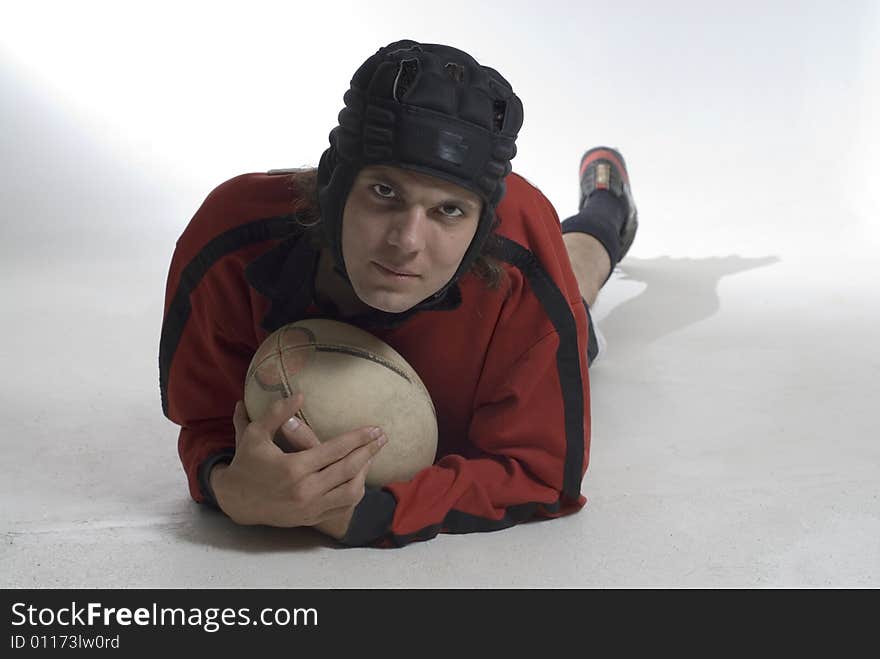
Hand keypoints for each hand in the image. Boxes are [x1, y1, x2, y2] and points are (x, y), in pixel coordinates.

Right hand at [210, 393, 386, 528]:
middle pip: (348, 470)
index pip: (335, 451)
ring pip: (350, 492)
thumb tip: (300, 394)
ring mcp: (309, 507)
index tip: (374, 428)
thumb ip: (277, 413)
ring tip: (372, 456)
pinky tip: (360, 477)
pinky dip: (354, 491)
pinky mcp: (311, 518)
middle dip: (369, 452)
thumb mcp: (255, 434)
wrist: (236, 500)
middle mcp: (305, 490)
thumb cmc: (247, 462)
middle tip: (383, 438)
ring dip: (365, 473)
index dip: (358, 438)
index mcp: (293, 468)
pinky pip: (342, 507)